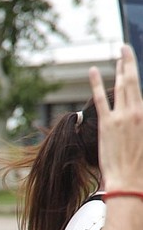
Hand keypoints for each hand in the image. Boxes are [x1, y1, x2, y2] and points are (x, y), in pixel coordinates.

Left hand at [89, 45, 142, 190]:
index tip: (131, 66)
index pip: (141, 89)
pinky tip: (92, 71)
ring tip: (118, 55)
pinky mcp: (107, 124)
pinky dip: (97, 83)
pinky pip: (100, 99)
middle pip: (133, 82)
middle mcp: (138, 112)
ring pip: (121, 86)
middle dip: (130, 63)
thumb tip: (138, 114)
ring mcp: (122, 117)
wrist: (131, 181)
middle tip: (126, 49)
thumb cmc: (142, 166)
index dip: (136, 75)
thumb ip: (141, 123)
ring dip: (120, 68)